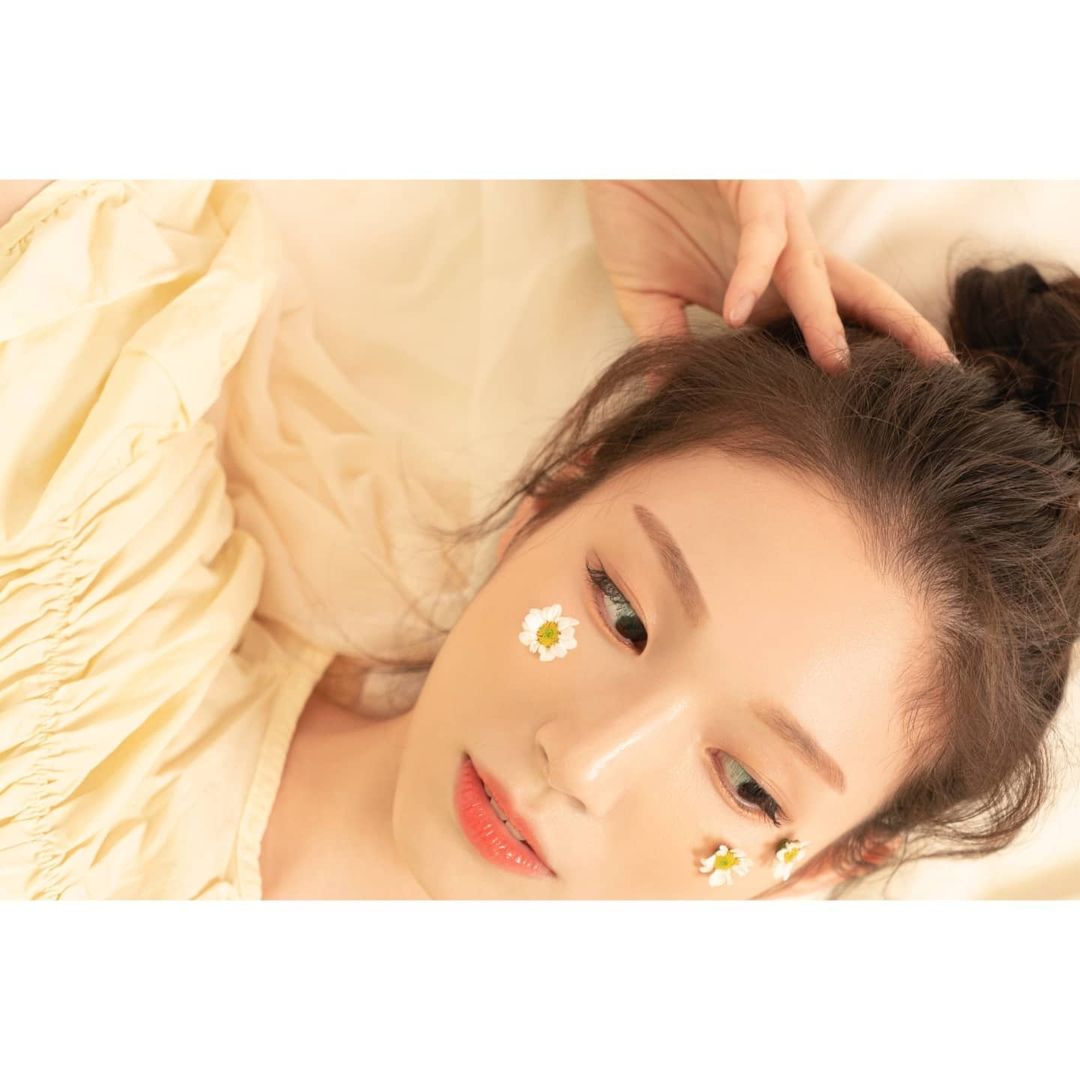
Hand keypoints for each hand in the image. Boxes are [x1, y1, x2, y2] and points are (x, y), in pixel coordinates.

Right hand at [584, 180, 955, 375]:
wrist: (613, 149)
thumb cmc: (637, 211)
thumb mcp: (648, 296)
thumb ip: (665, 340)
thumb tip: (666, 393)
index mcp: (769, 281)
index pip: (829, 322)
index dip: (861, 355)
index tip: (890, 398)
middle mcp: (786, 250)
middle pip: (854, 293)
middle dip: (897, 331)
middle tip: (939, 372)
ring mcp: (773, 216)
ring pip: (811, 269)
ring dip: (823, 316)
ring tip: (834, 364)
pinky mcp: (751, 185)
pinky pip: (759, 235)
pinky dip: (750, 273)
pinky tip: (736, 311)